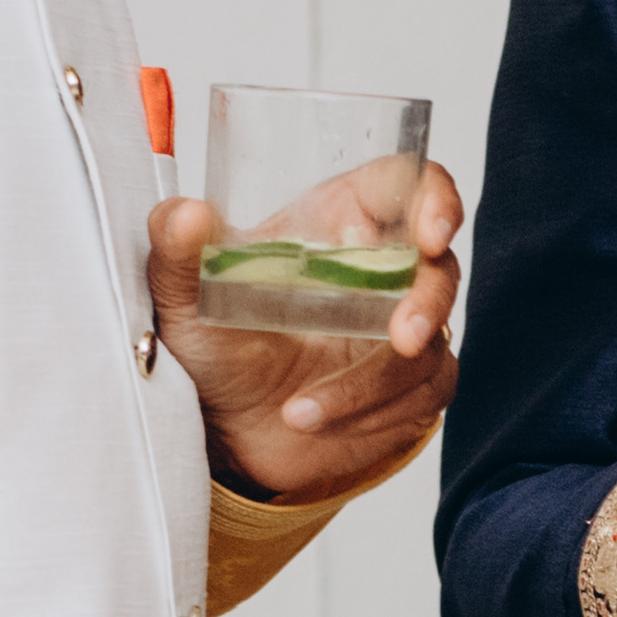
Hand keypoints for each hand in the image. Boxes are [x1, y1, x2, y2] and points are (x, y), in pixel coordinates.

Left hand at [157, 157, 464, 498]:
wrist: (221, 430)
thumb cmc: (214, 346)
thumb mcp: (184, 298)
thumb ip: (176, 250)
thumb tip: (186, 215)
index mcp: (340, 221)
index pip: (408, 185)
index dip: (434, 199)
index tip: (432, 232)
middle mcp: (382, 271)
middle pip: (440, 268)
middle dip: (428, 304)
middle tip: (403, 338)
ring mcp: (402, 331)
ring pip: (430, 345)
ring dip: (370, 383)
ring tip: (300, 413)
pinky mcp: (411, 388)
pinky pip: (420, 397)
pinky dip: (370, 414)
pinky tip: (317, 423)